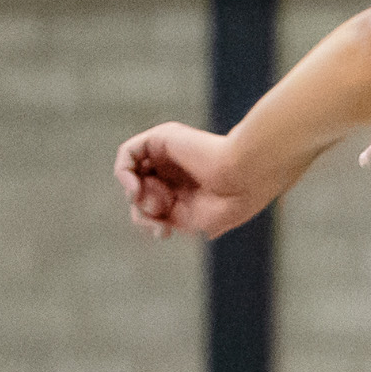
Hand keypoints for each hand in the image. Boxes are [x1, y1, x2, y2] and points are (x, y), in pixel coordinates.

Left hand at [116, 124, 278, 240]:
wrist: (246, 176)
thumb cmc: (232, 201)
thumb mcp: (197, 221)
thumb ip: (170, 219)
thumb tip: (155, 226)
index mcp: (189, 187)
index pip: (154, 204)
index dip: (152, 222)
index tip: (165, 233)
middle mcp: (176, 168)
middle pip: (140, 191)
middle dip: (144, 212)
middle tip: (161, 220)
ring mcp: (168, 153)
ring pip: (132, 174)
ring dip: (135, 196)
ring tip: (154, 205)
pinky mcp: (161, 138)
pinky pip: (126, 154)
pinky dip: (124, 174)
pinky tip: (136, 190)